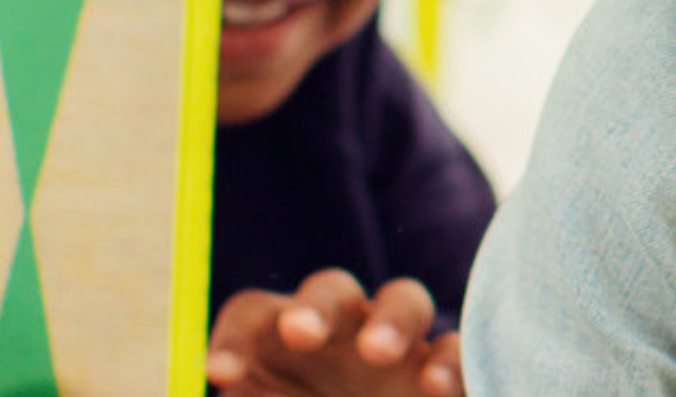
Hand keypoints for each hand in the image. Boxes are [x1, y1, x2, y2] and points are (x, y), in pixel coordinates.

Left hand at [206, 270, 464, 396]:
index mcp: (286, 341)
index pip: (256, 315)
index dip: (235, 337)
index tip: (221, 374)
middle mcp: (343, 331)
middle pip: (330, 290)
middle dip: (314, 307)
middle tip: (298, 334)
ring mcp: (400, 345)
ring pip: (404, 299)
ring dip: (390, 319)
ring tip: (376, 352)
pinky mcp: (443, 369)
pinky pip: (454, 349)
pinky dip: (448, 362)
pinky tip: (433, 386)